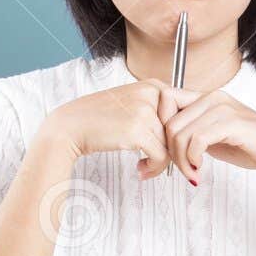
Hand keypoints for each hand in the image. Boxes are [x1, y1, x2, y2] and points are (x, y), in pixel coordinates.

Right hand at [40, 79, 177, 175]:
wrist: (70, 127)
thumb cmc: (98, 119)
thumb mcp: (131, 104)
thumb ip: (157, 111)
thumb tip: (183, 130)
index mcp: (152, 85)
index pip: (185, 110)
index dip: (183, 133)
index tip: (175, 147)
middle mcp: (151, 94)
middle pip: (181, 128)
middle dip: (175, 149)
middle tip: (162, 162)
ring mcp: (145, 111)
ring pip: (172, 144)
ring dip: (162, 162)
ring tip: (146, 167)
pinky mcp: (137, 130)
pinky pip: (161, 156)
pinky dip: (154, 168)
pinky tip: (141, 170)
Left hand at [158, 87, 255, 184]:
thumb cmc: (250, 147)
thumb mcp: (213, 137)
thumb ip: (191, 133)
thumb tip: (163, 142)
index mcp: (207, 97)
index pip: (166, 98)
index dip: (159, 126)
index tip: (166, 151)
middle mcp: (213, 98)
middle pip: (168, 122)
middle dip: (169, 152)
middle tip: (181, 170)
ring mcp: (223, 108)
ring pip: (179, 134)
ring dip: (181, 161)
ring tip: (193, 174)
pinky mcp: (232, 123)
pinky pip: (196, 141)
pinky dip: (193, 160)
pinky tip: (200, 170)